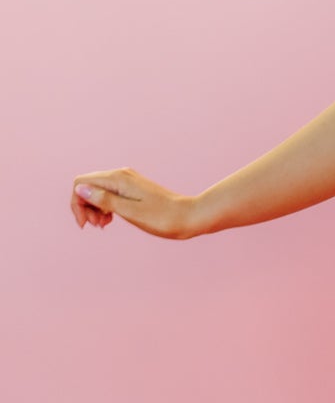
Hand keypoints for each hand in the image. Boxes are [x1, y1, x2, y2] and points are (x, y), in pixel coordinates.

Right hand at [70, 168, 195, 239]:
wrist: (189, 217)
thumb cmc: (163, 218)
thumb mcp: (131, 212)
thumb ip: (105, 200)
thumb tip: (81, 189)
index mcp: (118, 179)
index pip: (81, 183)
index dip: (77, 203)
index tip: (86, 224)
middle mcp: (121, 175)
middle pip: (87, 186)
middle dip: (85, 207)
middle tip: (98, 226)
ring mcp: (127, 181)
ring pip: (97, 191)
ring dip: (94, 208)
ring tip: (104, 224)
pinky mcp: (133, 189)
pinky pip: (109, 194)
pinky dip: (105, 207)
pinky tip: (110, 220)